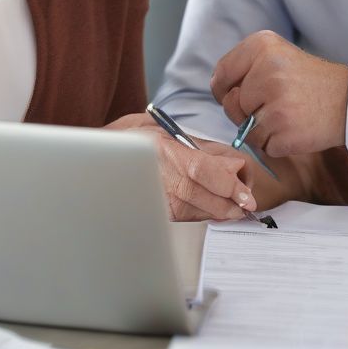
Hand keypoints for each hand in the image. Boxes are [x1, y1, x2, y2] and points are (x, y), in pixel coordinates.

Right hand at [105, 114, 256, 221]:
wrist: (101, 161)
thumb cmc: (131, 141)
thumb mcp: (165, 131)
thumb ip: (198, 147)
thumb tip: (229, 164)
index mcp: (166, 152)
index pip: (205, 172)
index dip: (229, 186)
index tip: (246, 195)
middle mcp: (161, 178)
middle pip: (205, 197)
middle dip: (231, 204)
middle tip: (246, 204)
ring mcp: (157, 200)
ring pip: (199, 212)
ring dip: (221, 211)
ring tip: (235, 207)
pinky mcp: (155, 213)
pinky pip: (188, 217)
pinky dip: (204, 214)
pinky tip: (214, 209)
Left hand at [210, 30, 347, 156]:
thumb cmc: (306, 81)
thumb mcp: (275, 56)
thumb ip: (243, 67)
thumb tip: (218, 91)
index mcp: (261, 45)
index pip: (221, 76)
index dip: (226, 91)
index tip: (244, 92)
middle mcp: (267, 70)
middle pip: (230, 105)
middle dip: (246, 111)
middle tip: (277, 102)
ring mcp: (276, 101)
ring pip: (245, 129)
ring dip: (262, 130)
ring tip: (288, 114)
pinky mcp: (285, 130)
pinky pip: (262, 146)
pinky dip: (276, 143)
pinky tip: (295, 127)